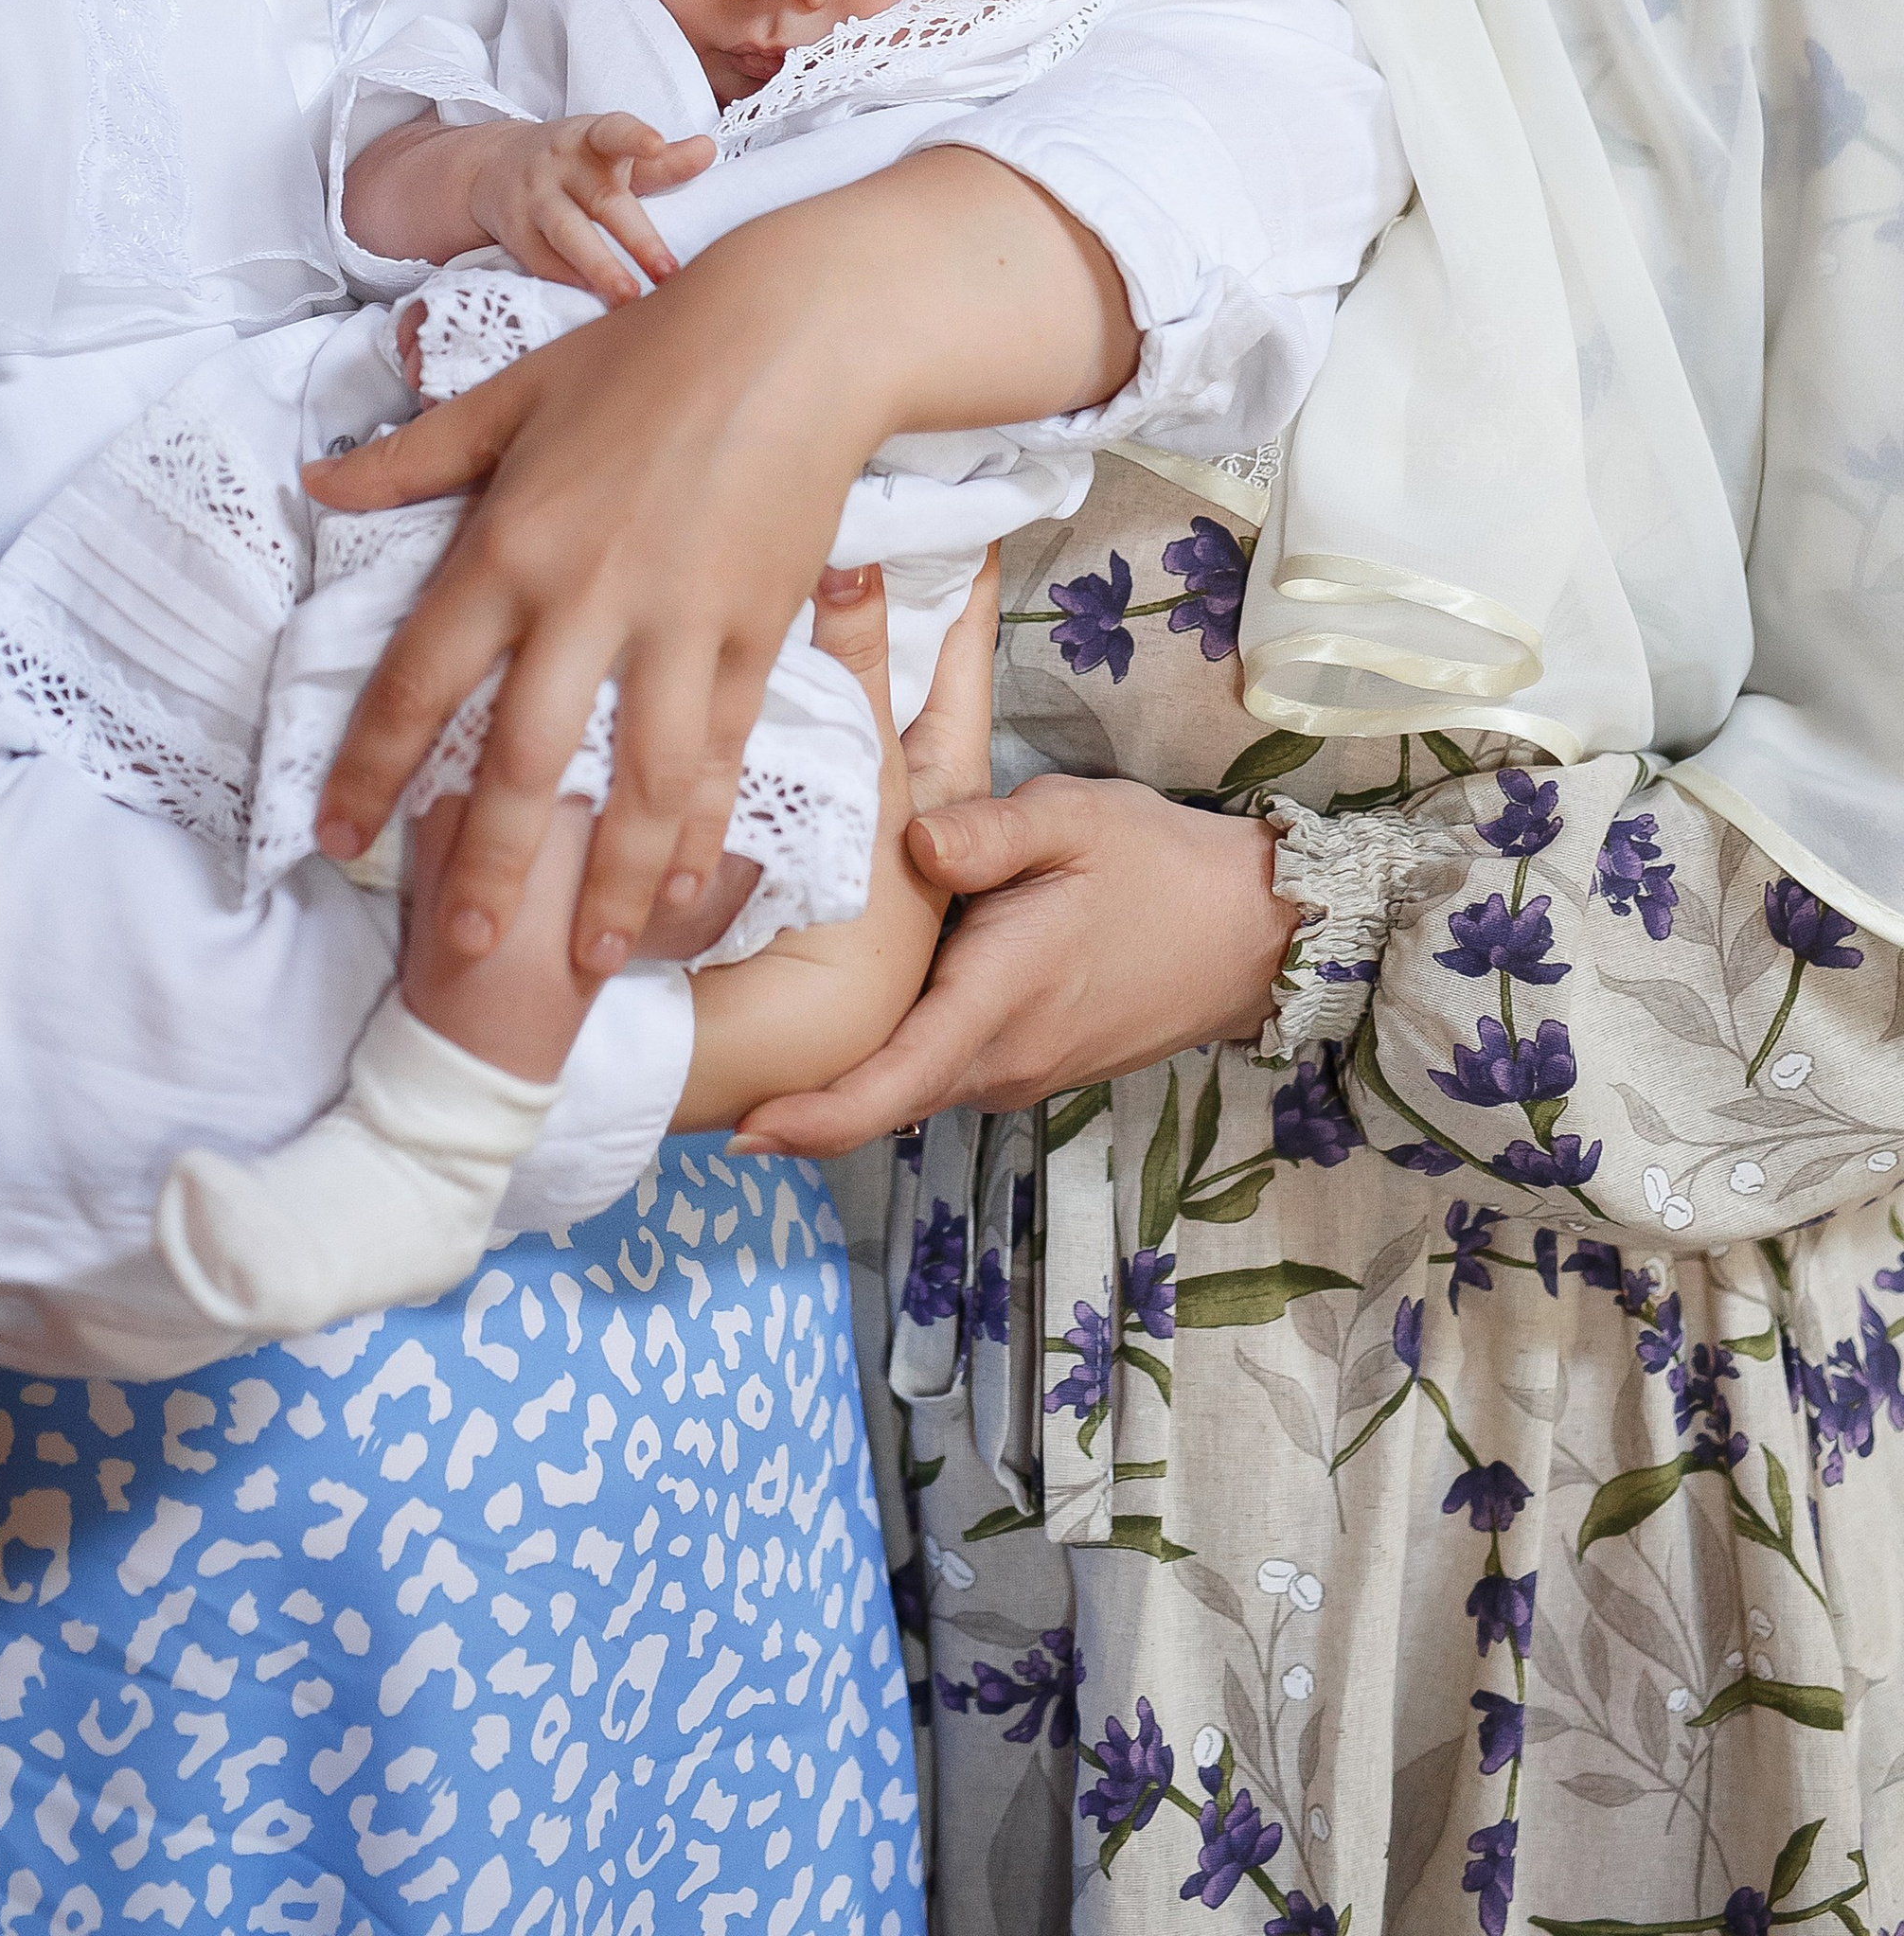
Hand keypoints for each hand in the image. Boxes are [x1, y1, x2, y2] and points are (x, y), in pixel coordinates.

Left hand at [302, 147, 1134, 981]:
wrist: (791, 335)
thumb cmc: (645, 353)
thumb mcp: (514, 394)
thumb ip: (415, 458)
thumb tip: (318, 484)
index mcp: (508, 544)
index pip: (421, 678)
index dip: (372, 766)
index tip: (334, 837)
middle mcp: (583, 601)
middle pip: (525, 761)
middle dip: (489, 867)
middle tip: (460, 953)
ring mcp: (676, 626)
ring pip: (638, 782)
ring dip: (609, 882)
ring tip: (583, 962)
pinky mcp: (753, 635)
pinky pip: (721, 754)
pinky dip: (701, 831)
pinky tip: (683, 891)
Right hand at [467, 112, 715, 306]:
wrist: (495, 167)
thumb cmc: (577, 164)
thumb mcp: (615, 154)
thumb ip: (663, 160)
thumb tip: (708, 150)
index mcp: (592, 138)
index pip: (613, 131)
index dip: (634, 137)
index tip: (656, 145)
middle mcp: (561, 165)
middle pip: (602, 200)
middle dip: (637, 237)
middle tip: (668, 271)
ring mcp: (534, 197)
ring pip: (567, 233)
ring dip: (599, 267)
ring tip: (629, 297)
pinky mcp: (514, 230)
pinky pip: (541, 259)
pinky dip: (568, 279)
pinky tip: (594, 299)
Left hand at [729, 772, 1287, 1154]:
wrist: (1248, 933)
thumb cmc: (1155, 865)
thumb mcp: (1075, 820)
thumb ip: (990, 832)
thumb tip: (913, 846)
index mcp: (999, 1001)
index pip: (893, 1085)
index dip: (814, 1118)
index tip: (739, 1128)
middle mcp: (999, 1059)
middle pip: (879, 1095)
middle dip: (793, 1092)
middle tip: (699, 1067)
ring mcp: (1013, 1071)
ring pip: (906, 1079)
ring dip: (841, 1068)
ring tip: (756, 1023)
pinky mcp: (1023, 1063)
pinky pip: (938, 1065)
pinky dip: (890, 1047)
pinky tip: (855, 997)